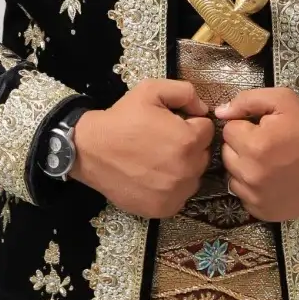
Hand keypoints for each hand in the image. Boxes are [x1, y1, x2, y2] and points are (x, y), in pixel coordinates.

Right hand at [71, 79, 213, 217]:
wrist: (91, 150)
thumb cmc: (122, 119)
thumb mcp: (151, 90)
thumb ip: (185, 92)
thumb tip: (202, 109)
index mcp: (188, 140)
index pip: (207, 129)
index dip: (190, 123)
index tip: (172, 123)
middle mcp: (187, 170)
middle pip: (202, 154)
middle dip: (189, 145)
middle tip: (163, 140)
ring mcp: (176, 193)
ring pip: (193, 176)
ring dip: (183, 167)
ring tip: (157, 158)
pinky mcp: (164, 209)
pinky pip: (180, 196)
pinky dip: (172, 187)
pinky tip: (153, 176)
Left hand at [216, 88, 298, 221]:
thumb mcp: (282, 101)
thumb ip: (246, 101)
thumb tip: (220, 113)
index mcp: (255, 146)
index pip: (228, 131)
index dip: (245, 125)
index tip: (263, 127)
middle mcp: (252, 175)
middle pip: (227, 155)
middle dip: (242, 146)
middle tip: (267, 143)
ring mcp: (258, 198)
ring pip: (233, 177)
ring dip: (244, 167)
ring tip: (269, 161)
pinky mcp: (265, 213)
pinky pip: (244, 197)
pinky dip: (252, 187)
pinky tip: (272, 178)